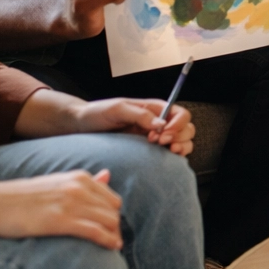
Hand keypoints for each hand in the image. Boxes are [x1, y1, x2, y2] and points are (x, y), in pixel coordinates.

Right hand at [0, 169, 123, 249]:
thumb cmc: (21, 197)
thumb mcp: (55, 183)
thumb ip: (83, 182)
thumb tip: (108, 175)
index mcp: (79, 178)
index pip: (112, 199)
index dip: (114, 216)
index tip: (110, 230)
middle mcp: (79, 187)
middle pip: (114, 211)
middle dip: (116, 228)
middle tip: (112, 242)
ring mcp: (70, 202)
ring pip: (109, 220)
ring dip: (114, 235)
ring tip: (112, 247)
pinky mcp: (60, 220)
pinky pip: (96, 231)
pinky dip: (108, 240)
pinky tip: (111, 248)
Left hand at [70, 96, 195, 155]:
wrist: (81, 127)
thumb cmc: (97, 114)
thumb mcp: (117, 108)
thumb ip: (139, 115)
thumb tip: (161, 125)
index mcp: (155, 109)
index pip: (181, 114)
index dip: (177, 125)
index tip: (162, 134)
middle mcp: (159, 123)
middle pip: (187, 129)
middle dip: (180, 137)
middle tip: (160, 143)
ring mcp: (156, 138)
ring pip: (184, 142)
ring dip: (181, 147)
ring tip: (167, 151)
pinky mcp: (149, 152)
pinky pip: (170, 155)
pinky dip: (174, 158)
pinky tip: (164, 159)